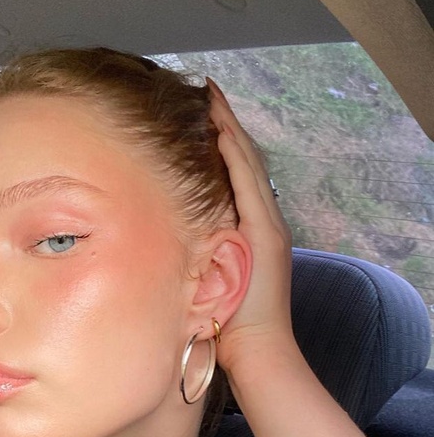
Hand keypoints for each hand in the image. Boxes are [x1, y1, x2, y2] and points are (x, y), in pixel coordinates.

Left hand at [207, 78, 297, 379]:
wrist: (256, 346)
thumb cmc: (228, 321)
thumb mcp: (209, 278)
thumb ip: (199, 252)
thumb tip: (170, 237)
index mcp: (250, 228)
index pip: (234, 174)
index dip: (220, 140)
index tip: (201, 113)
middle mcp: (263, 220)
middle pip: (243, 161)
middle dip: (224, 124)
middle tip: (206, 90)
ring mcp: (267, 225)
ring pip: (247, 166)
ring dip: (229, 131)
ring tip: (211, 100)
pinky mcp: (265, 234)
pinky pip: (248, 187)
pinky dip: (235, 159)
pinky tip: (221, 134)